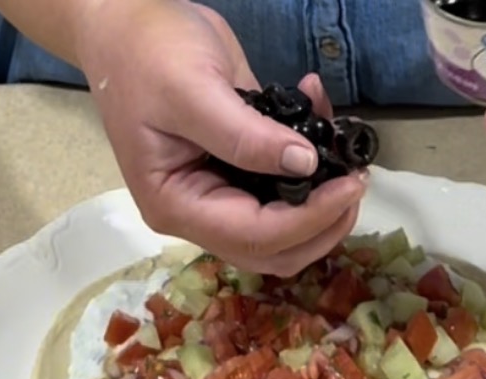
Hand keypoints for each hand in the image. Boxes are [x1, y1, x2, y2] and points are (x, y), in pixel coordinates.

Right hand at [74, 0, 365, 276]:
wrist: (128, 20)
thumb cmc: (146, 52)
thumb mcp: (191, 89)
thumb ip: (245, 134)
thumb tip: (304, 165)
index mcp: (177, 204)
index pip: (255, 235)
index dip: (309, 218)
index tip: (350, 184)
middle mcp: (200, 210)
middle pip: (275, 248)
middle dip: (324, 224)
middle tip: (358, 179)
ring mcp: (220, 192)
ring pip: (286, 228)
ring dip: (325, 201)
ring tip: (346, 150)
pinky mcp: (239, 168)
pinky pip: (285, 187)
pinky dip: (313, 163)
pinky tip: (318, 108)